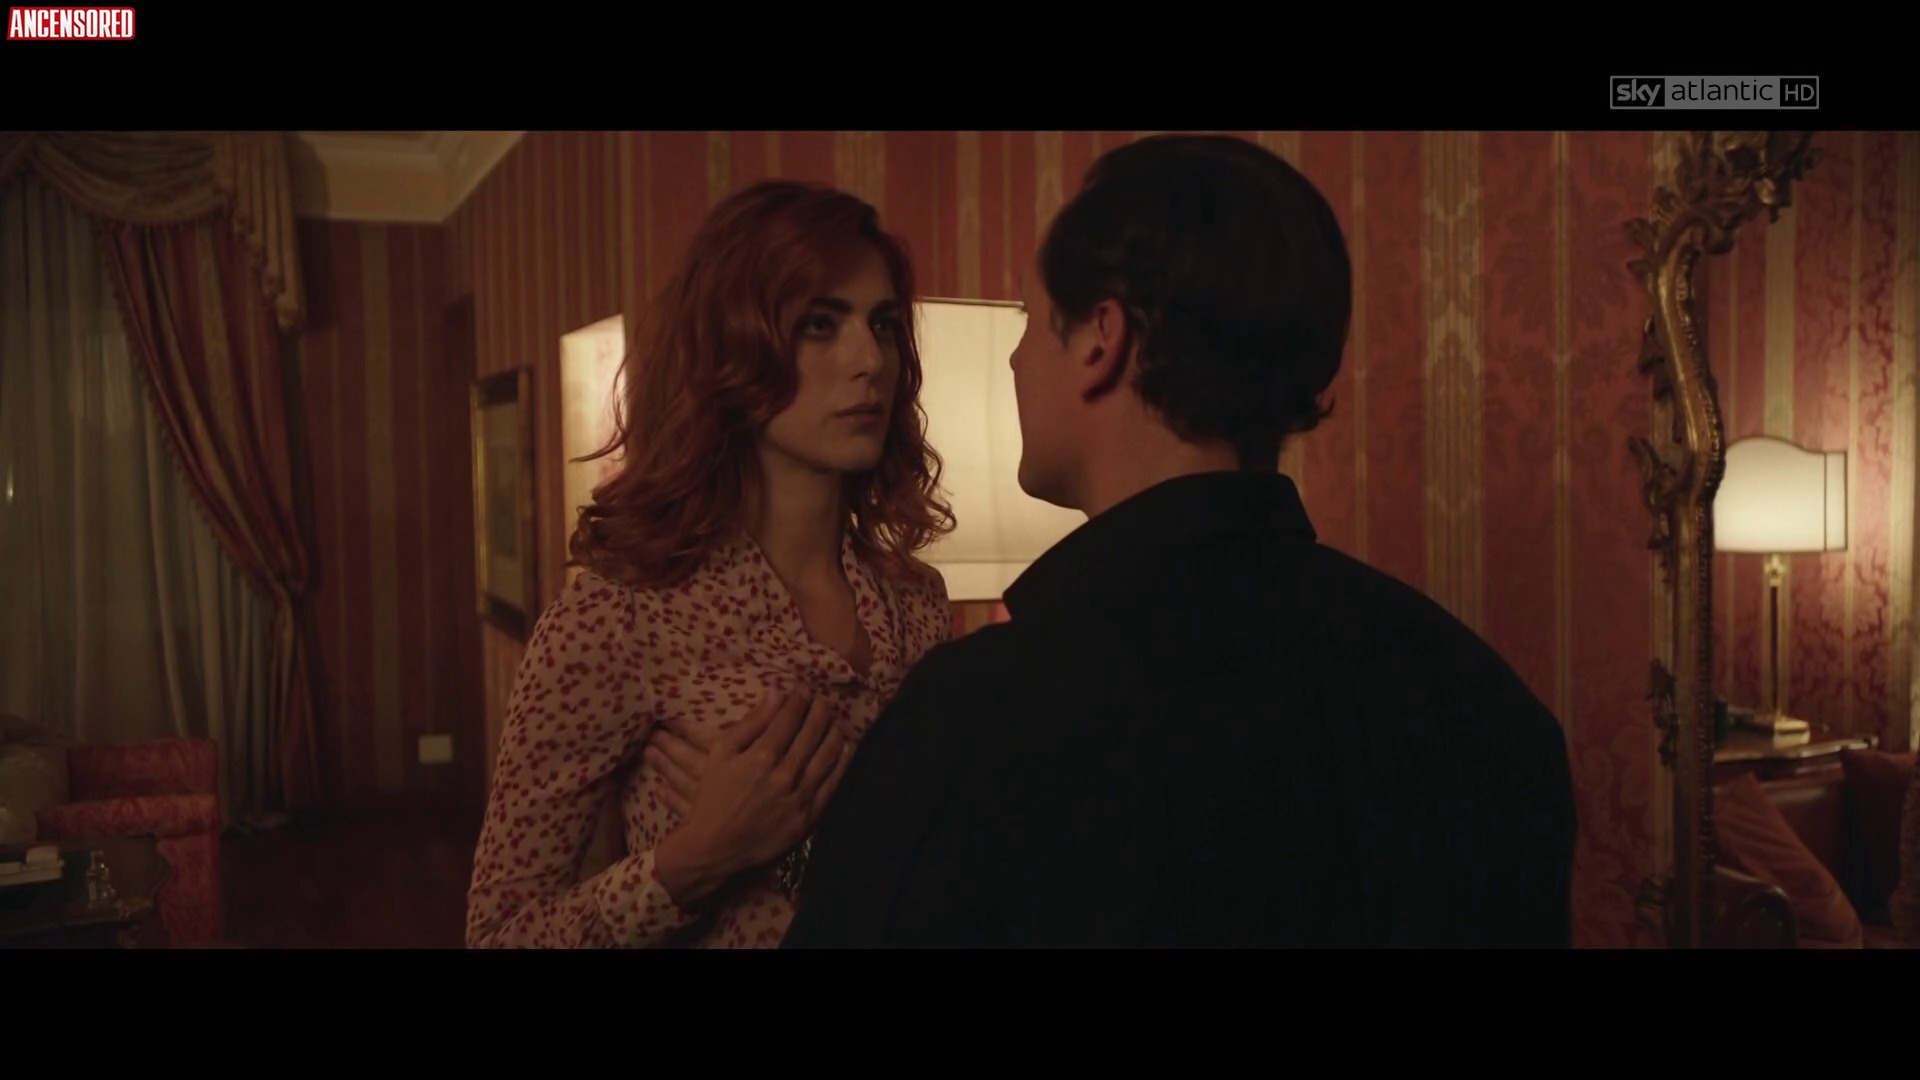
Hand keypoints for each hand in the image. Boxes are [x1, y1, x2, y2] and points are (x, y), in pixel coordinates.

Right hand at [651, 686, 853, 906]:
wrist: (715, 845)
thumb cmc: (714, 795)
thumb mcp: (721, 752)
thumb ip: (751, 722)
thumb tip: (777, 693)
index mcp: (762, 756)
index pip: (789, 718)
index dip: (799, 700)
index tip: (803, 689)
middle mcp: (785, 774)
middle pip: (812, 733)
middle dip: (819, 711)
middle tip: (822, 701)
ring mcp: (800, 796)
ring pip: (828, 755)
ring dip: (834, 732)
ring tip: (834, 720)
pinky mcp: (809, 816)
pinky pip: (833, 784)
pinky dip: (842, 762)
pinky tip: (844, 749)